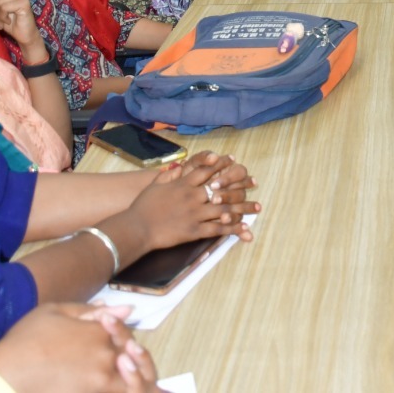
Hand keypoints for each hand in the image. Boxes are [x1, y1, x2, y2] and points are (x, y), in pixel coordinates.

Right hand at [0, 303, 158, 392]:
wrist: (5, 375)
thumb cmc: (26, 339)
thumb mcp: (55, 311)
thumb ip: (91, 310)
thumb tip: (127, 309)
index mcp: (99, 331)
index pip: (125, 333)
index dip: (120, 335)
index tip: (109, 338)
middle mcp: (105, 356)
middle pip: (132, 357)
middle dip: (131, 358)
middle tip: (123, 359)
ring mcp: (100, 381)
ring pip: (129, 380)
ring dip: (129, 377)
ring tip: (112, 376)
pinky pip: (116, 391)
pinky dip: (117, 387)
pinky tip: (100, 384)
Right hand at [125, 153, 249, 251]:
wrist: (136, 228)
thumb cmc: (143, 207)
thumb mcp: (155, 185)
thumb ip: (168, 175)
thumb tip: (179, 167)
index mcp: (184, 184)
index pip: (208, 170)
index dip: (223, 165)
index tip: (236, 162)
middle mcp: (192, 196)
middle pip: (222, 189)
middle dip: (241, 186)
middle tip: (254, 184)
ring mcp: (194, 213)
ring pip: (224, 209)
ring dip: (242, 209)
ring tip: (257, 209)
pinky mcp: (194, 230)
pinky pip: (217, 228)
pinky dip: (231, 228)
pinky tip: (243, 228)